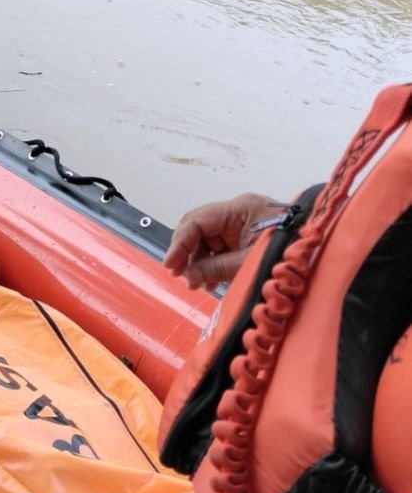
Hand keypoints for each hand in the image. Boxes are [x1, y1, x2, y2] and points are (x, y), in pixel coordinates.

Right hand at [164, 192, 284, 290]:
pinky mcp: (246, 236)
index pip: (198, 220)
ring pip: (206, 239)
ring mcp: (242, 223)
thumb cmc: (291, 253)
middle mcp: (238, 211)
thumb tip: (189, 276)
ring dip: (197, 261)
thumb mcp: (249, 263)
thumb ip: (216, 268)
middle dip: (186, 251)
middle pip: (198, 227)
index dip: (180, 243)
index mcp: (240, 209)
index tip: (171, 266)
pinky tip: (209, 280)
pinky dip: (211, 263)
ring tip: (197, 284)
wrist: (321, 255)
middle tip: (180, 275)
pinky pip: (220, 247)